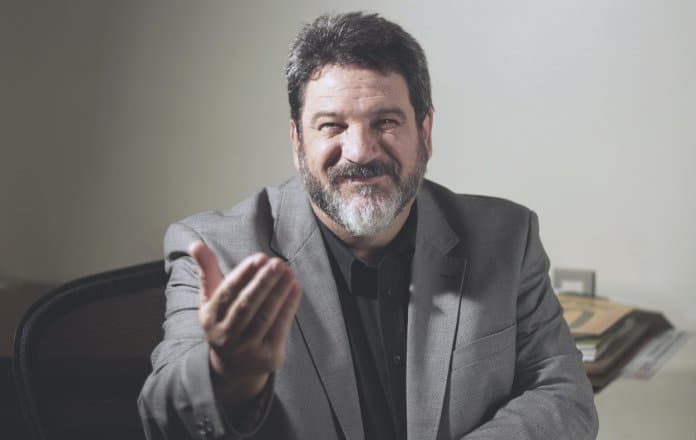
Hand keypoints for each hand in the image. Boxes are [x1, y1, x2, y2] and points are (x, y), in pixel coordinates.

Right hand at [189, 242, 301, 402]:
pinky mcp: (267, 356)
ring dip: (278, 293)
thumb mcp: (211, 299)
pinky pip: (280, 327)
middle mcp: (226, 334)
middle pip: (246, 306)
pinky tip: (295, 288)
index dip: (243, 275)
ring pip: (264, 316)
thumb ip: (207, 271)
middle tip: (277, 263)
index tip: (259, 257)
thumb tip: (195, 244)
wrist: (234, 368)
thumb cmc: (224, 322)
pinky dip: (288, 306)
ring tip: (289, 272)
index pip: (226, 293)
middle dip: (262, 283)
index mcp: (210, 318)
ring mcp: (247, 348)